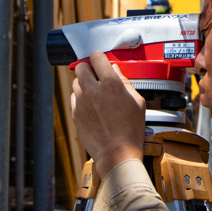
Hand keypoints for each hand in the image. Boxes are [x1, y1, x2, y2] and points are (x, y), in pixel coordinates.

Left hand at [72, 51, 145, 178]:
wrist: (117, 153)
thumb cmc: (131, 129)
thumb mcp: (138, 102)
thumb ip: (125, 82)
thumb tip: (114, 70)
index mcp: (111, 84)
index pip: (96, 57)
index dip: (98, 58)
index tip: (100, 62)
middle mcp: (93, 90)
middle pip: (81, 67)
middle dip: (88, 69)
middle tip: (96, 77)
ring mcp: (82, 102)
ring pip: (76, 82)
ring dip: (84, 84)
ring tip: (95, 94)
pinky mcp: (75, 113)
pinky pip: (74, 97)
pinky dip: (80, 98)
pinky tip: (91, 107)